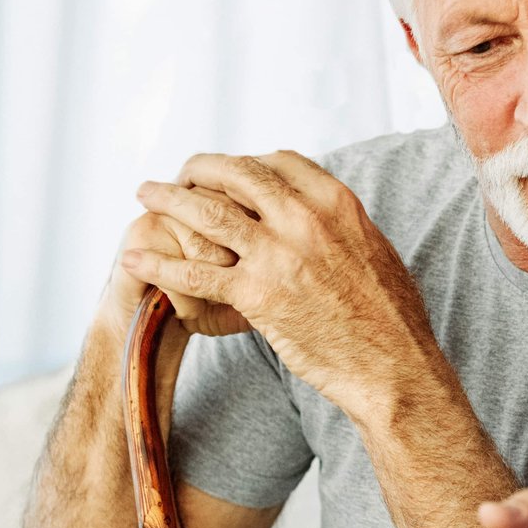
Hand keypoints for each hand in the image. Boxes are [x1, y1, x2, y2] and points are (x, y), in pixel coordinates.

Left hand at [121, 151, 439, 411]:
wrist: (392, 365)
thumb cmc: (390, 318)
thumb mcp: (375, 251)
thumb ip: (341, 228)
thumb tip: (325, 220)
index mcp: (336, 203)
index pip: (278, 162)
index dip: (247, 163)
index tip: (230, 173)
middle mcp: (304, 219)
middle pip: (235, 174)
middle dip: (199, 169)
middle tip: (179, 175)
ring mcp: (277, 255)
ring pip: (207, 213)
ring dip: (168, 200)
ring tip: (145, 194)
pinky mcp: (256, 296)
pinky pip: (194, 273)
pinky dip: (158, 264)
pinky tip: (135, 259)